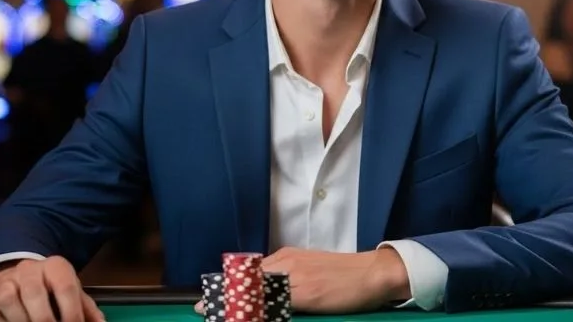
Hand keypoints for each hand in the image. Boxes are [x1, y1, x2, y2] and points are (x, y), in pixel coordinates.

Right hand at [0, 256, 104, 321]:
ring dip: (21, 321)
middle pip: (34, 292)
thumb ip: (87, 310)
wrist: (22, 277)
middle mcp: (29, 269)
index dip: (72, 312)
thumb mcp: (72, 293)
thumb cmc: (52, 289)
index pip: (65, 287)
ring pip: (8, 298)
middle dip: (44, 320)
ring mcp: (6, 281)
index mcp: (55, 266)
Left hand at [194, 247, 409, 314]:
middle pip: (245, 279)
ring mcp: (295, 276)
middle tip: (200, 309)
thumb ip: (288, 280)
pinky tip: (247, 317)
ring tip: (216, 314)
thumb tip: (268, 294)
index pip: (248, 271)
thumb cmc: (345, 276)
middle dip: (221, 295)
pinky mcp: (306, 292)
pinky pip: (274, 303)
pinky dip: (258, 311)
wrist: (372, 273)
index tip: (205, 298)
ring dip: (234, 304)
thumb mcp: (311, 272)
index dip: (224, 285)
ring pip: (255, 290)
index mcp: (287, 257)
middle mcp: (286, 262)